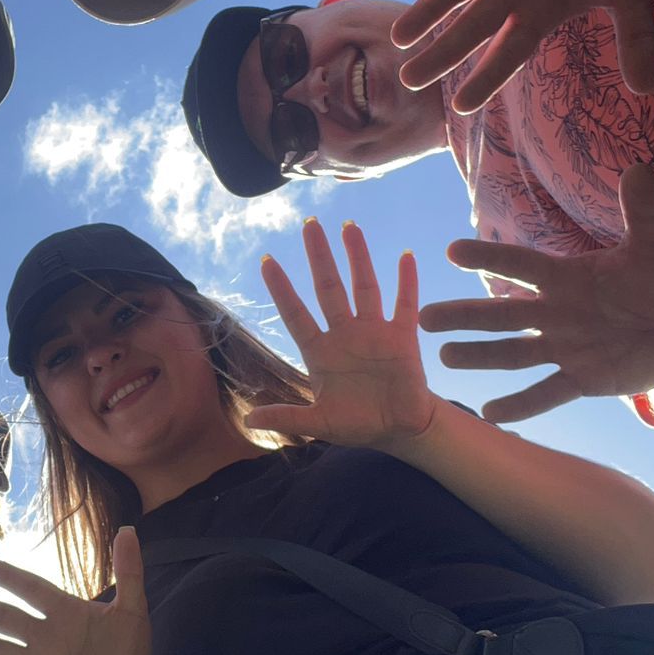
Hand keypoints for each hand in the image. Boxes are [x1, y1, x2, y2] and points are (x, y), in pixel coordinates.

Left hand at [247, 219, 436, 449]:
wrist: (400, 430)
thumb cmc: (357, 424)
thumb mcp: (319, 422)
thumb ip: (287, 417)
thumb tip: (247, 421)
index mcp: (320, 351)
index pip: (296, 313)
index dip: (282, 289)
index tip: (266, 260)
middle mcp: (344, 334)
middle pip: (328, 288)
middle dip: (319, 257)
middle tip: (310, 224)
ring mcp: (374, 332)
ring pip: (364, 287)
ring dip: (357, 257)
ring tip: (349, 227)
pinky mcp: (403, 337)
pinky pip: (404, 304)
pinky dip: (406, 281)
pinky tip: (406, 256)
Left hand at [392, 0, 653, 110]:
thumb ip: (636, 34)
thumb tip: (650, 89)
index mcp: (538, 11)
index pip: (508, 53)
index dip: (486, 78)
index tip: (461, 106)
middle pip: (469, 29)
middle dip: (440, 55)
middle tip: (408, 80)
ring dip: (426, 12)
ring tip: (399, 37)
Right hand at [418, 163, 653, 419]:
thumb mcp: (653, 249)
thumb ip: (641, 215)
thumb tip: (638, 170)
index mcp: (565, 277)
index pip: (520, 266)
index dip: (488, 259)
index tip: (451, 251)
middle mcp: (555, 312)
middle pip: (501, 315)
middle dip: (464, 316)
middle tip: (424, 318)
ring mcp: (564, 346)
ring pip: (513, 354)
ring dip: (479, 356)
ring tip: (445, 357)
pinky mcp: (582, 378)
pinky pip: (546, 393)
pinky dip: (520, 405)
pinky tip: (489, 414)